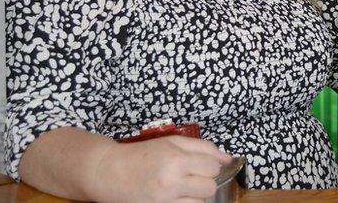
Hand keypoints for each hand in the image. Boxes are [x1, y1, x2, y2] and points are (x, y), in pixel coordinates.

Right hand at [92, 135, 232, 202]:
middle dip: (204, 180)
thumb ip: (203, 148)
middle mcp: (173, 180)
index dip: (209, 165)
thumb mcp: (171, 142)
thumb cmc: (141, 154)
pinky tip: (176, 195)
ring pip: (201, 201)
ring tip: (181, 186)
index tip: (199, 164)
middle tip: (190, 176)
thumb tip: (228, 158)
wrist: (109, 172)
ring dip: (196, 194)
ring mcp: (166, 199)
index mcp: (177, 158)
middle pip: (210, 186)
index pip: (212, 166)